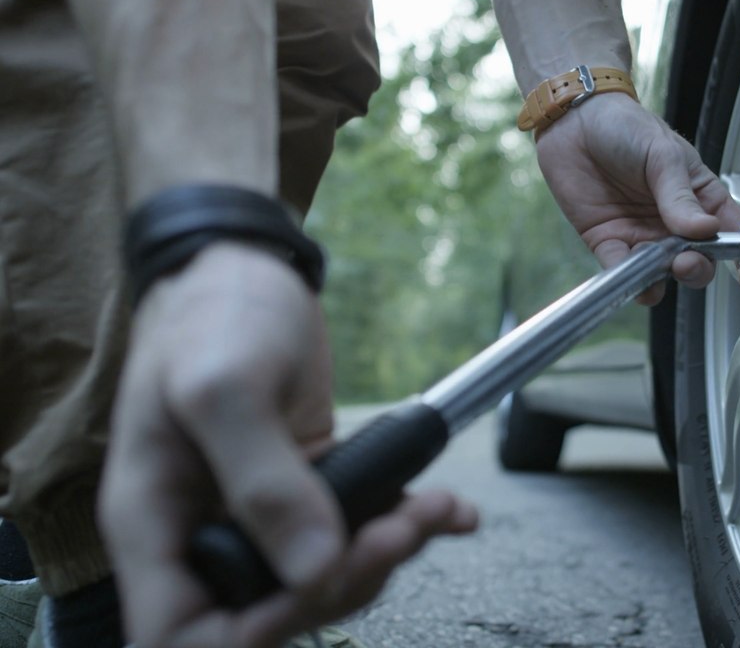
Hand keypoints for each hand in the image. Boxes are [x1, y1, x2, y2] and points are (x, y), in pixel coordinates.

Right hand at [101, 243, 477, 647]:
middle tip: (396, 529)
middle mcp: (204, 531)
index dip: (249, 634)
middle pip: (269, 614)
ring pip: (326, 576)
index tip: (314, 584)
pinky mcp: (310, 490)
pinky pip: (357, 531)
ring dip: (388, 552)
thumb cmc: (212, 315)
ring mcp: (259, 514)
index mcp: (155, 524)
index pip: (181, 635)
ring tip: (430, 507)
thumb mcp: (224, 388)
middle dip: (343, 582)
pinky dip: (408, 525)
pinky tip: (445, 510)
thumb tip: (314, 568)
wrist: (248, 268)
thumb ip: (263, 482)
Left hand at [535, 93, 739, 303]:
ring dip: (664, 278)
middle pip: (700, 262)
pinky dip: (627, 278)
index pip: (732, 233)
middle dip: (698, 269)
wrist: (574, 121)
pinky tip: (629, 271)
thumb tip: (705, 230)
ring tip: (660, 264)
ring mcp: (643, 235)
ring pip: (663, 274)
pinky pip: (621, 270)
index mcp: (700, 198)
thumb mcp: (663, 154)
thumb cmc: (625, 127)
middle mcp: (675, 223)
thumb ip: (681, 196)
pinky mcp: (609, 242)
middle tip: (688, 259)